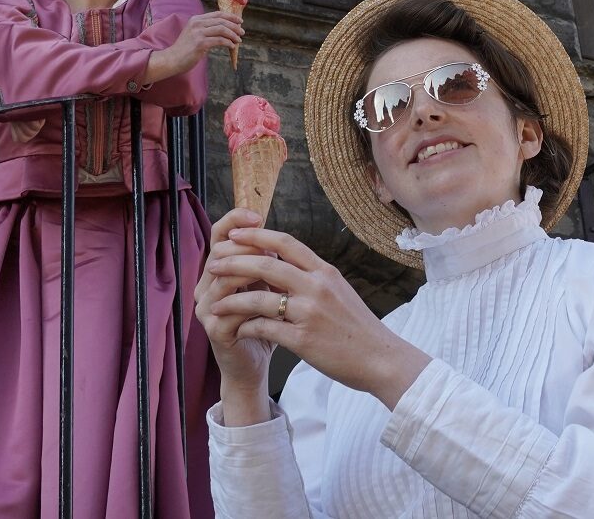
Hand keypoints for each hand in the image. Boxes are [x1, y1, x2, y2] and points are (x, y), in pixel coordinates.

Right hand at [146, 11, 242, 83]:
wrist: (172, 59)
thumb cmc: (184, 49)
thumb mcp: (194, 34)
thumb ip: (206, 30)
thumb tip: (224, 31)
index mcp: (196, 20)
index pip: (217, 14)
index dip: (230, 17)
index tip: (239, 21)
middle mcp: (197, 23)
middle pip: (221, 21)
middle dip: (234, 26)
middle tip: (242, 32)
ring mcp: (198, 33)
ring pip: (222, 29)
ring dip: (233, 35)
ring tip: (239, 40)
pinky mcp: (200, 43)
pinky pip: (219, 41)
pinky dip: (228, 43)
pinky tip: (231, 46)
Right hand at [195, 209, 272, 424]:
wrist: (257, 365)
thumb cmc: (265, 323)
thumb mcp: (269, 287)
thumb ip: (268, 264)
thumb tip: (277, 237)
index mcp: (219, 271)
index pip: (218, 235)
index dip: (233, 221)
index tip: (257, 215)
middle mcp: (205, 286)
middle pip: (219, 252)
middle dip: (247, 246)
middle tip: (271, 247)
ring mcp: (206, 308)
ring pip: (223, 278)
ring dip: (250, 270)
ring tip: (274, 268)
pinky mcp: (215, 330)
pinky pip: (230, 308)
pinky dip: (252, 300)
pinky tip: (271, 298)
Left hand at [205, 228, 430, 409]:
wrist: (380, 359)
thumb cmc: (358, 327)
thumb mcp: (339, 291)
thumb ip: (313, 277)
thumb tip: (286, 263)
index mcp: (325, 272)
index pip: (286, 243)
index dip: (257, 236)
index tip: (235, 234)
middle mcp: (317, 287)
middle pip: (267, 265)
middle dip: (235, 262)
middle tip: (214, 263)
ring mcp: (310, 313)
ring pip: (260, 299)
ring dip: (233, 300)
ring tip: (216, 302)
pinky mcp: (304, 340)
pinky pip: (266, 329)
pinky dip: (247, 328)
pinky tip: (237, 330)